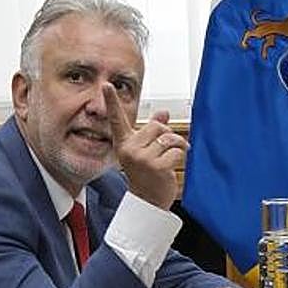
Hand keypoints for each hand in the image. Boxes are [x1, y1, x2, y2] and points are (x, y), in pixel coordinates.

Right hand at [103, 83, 187, 209]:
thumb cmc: (147, 174)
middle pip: (158, 126)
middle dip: (168, 135)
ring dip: (178, 146)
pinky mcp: (156, 166)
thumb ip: (154, 131)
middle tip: (165, 150)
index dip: (111, 101)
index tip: (106, 85)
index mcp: (125, 144)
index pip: (117, 119)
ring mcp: (141, 158)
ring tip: (172, 158)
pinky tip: (174, 166)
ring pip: (169, 138)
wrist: (148, 201)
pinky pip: (177, 150)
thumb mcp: (147, 151)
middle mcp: (130, 149)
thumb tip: (164, 113)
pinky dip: (181, 156)